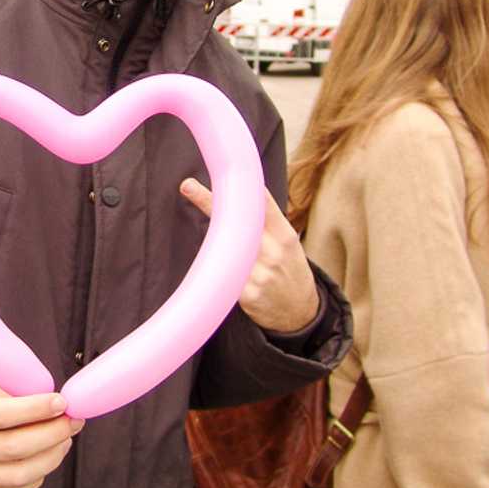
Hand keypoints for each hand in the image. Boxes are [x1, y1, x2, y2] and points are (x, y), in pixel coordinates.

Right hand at [0, 381, 83, 487]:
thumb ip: (14, 396)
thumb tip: (55, 406)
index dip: (34, 409)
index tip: (61, 402)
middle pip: (13, 448)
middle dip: (51, 434)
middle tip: (72, 422)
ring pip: (18, 474)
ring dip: (51, 457)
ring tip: (64, 439)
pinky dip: (38, 475)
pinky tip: (46, 458)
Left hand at [180, 180, 318, 332]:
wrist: (301, 313)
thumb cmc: (289, 270)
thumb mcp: (288, 243)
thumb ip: (267, 222)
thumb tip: (241, 195)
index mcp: (284, 235)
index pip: (261, 205)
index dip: (242, 188)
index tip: (224, 174)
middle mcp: (273, 252)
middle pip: (236, 222)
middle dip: (209, 203)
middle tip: (188, 186)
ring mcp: (260, 274)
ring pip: (225, 250)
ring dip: (213, 246)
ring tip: (212, 247)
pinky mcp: (247, 295)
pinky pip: (224, 276)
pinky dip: (220, 273)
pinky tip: (224, 279)